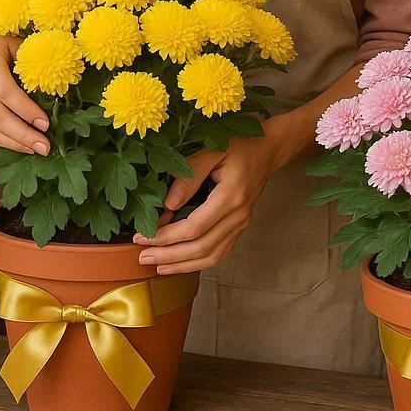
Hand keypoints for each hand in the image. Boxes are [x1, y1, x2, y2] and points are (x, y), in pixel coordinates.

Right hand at [0, 11, 50, 155]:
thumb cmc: (0, 37)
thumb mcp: (18, 42)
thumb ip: (33, 63)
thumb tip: (58, 89)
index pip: (6, 91)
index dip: (26, 110)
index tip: (46, 124)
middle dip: (22, 134)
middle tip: (45, 147)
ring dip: (13, 143)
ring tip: (35, 150)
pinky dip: (2, 139)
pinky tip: (21, 145)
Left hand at [133, 133, 281, 274]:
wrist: (268, 149)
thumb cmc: (239, 144)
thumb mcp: (211, 150)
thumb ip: (189, 175)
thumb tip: (167, 204)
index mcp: (231, 196)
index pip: (194, 228)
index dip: (167, 237)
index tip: (142, 237)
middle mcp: (239, 216)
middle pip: (201, 248)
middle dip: (169, 256)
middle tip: (143, 257)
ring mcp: (242, 224)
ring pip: (211, 256)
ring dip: (183, 265)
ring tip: (157, 266)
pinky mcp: (240, 226)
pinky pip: (220, 252)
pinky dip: (198, 262)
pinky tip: (180, 263)